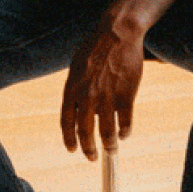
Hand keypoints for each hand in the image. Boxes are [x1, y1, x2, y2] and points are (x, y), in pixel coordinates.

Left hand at [59, 8, 146, 161]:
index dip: (69, 138)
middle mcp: (87, 96)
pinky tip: (124, 134)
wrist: (116, 34)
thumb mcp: (76, 67)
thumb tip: (77, 108)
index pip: (66, 121)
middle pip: (85, 131)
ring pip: (106, 132)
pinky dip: (124, 132)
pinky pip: (125, 122)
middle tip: (91, 158)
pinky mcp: (126, 96)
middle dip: (88, 148)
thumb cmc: (94, 48)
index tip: (72, 150)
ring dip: (109, 145)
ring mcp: (107, 97)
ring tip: (111, 151)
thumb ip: (76, 89)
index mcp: (71, 89)